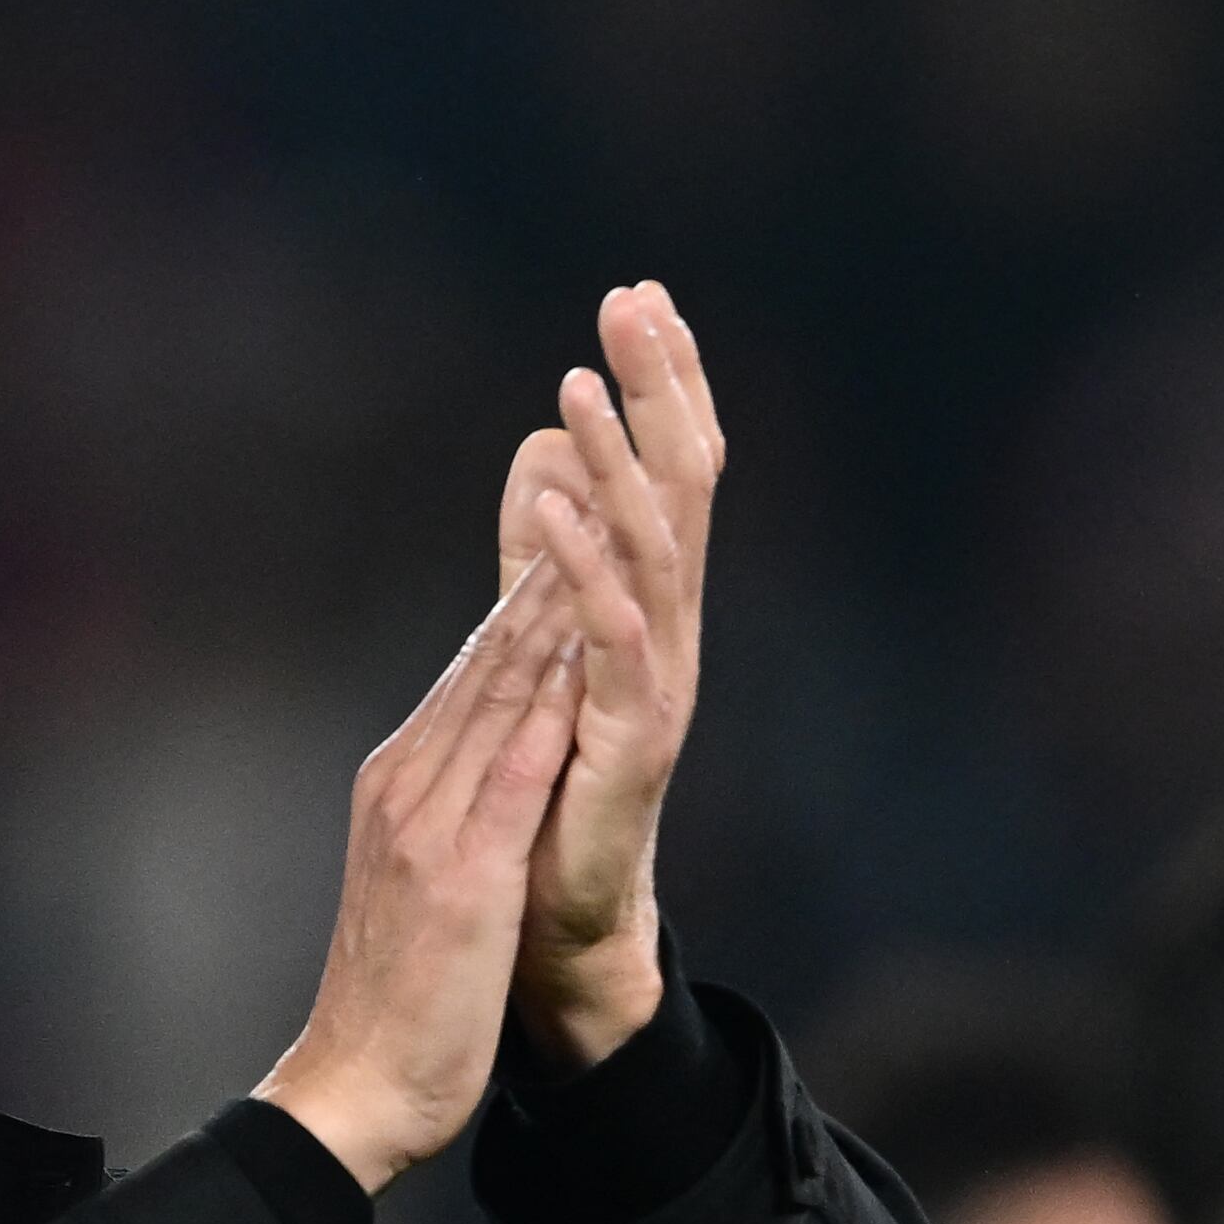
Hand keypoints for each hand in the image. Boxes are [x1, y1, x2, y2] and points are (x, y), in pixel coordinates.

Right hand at [254, 560, 589, 1193]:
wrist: (350, 1092)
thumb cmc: (393, 1004)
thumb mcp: (422, 883)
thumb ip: (447, 814)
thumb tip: (484, 766)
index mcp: (399, 787)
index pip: (472, 670)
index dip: (524, 588)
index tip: (571, 514)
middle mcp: (405, 785)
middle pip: (483, 657)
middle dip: (542, 561)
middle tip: (589, 471)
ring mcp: (427, 824)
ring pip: (496, 692)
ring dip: (548, 601)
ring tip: (596, 520)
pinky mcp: (458, 874)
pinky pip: (512, 770)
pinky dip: (548, 702)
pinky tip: (585, 651)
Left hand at [492, 281, 724, 1066]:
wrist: (556, 928)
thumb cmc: (551, 793)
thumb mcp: (542, 647)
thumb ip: (545, 555)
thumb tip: (541, 453)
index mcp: (649, 606)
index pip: (668, 472)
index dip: (660, 385)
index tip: (637, 295)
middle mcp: (670, 634)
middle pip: (682, 487)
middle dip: (659, 390)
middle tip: (634, 299)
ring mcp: (657, 687)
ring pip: (654, 551)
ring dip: (617, 461)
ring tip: (575, 382)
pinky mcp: (629, 741)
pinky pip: (609, 640)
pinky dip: (581, 567)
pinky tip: (551, 503)